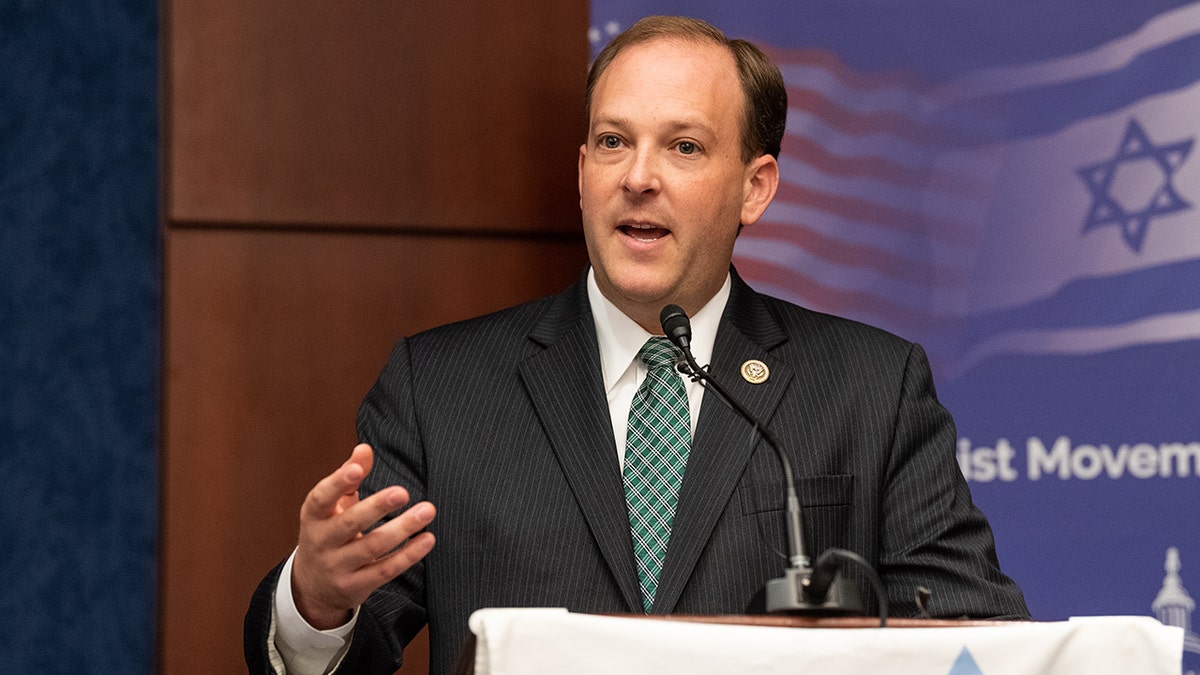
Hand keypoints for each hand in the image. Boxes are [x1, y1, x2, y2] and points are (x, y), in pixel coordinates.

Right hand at [291, 443, 435, 629]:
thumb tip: (364, 448)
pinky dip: (408, 555)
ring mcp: (337, 567)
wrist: (313, 586)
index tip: (357, 469)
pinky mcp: (355, 587)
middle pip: (350, 523)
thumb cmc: (328, 533)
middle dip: (377, 507)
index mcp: (313, 517)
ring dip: (402, 529)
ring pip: (372, 547)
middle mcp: (321, 542)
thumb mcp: (332, 506)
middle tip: (403, 492)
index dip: (338, 483)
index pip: (321, 498)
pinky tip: (427, 539)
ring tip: (427, 511)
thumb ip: (349, 477)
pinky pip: (385, 570)